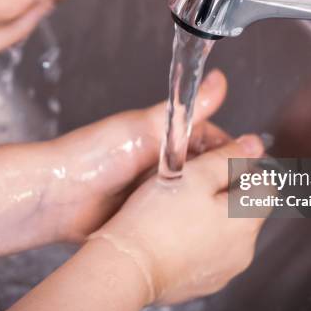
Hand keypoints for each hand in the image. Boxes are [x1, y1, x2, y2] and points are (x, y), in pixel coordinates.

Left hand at [43, 69, 230, 241]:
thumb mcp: (146, 128)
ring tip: (224, 216)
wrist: (59, 199)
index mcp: (169, 138)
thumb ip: (187, 108)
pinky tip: (200, 231)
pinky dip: (189, 224)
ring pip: (196, 199)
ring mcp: (159, 192)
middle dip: (223, 182)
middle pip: (210, 173)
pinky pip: (178, 221)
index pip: (215, 142)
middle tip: (240, 196)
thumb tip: (219, 80)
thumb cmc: (95, 156)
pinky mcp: (150, 218)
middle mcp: (167, 164)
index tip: (251, 165)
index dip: (233, 153)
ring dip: (207, 205)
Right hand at [90, 132, 266, 304]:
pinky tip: (172, 230)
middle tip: (193, 179)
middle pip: (246, 209)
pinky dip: (197, 238)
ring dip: (211, 215)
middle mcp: (242, 251)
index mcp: (245, 221)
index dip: (244, 167)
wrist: (126, 268)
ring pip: (226, 231)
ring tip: (178, 204)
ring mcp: (223, 271)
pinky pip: (208, 252)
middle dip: (225, 191)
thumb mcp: (195, 175)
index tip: (220, 160)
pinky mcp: (201, 283)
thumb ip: (228, 158)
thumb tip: (255, 145)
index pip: (265, 186)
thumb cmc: (156, 220)